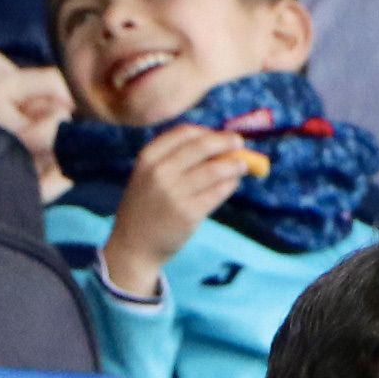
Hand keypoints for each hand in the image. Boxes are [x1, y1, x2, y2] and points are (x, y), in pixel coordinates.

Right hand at [101, 122, 257, 299]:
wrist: (134, 246)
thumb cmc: (147, 208)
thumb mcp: (148, 177)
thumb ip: (174, 160)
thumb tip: (217, 144)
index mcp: (148, 158)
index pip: (183, 133)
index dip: (207, 132)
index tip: (220, 135)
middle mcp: (159, 172)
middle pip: (201, 147)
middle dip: (225, 142)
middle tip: (240, 142)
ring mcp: (173, 193)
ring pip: (214, 170)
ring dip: (234, 164)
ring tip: (244, 165)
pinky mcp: (188, 214)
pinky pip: (216, 193)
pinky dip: (230, 185)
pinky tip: (233, 183)